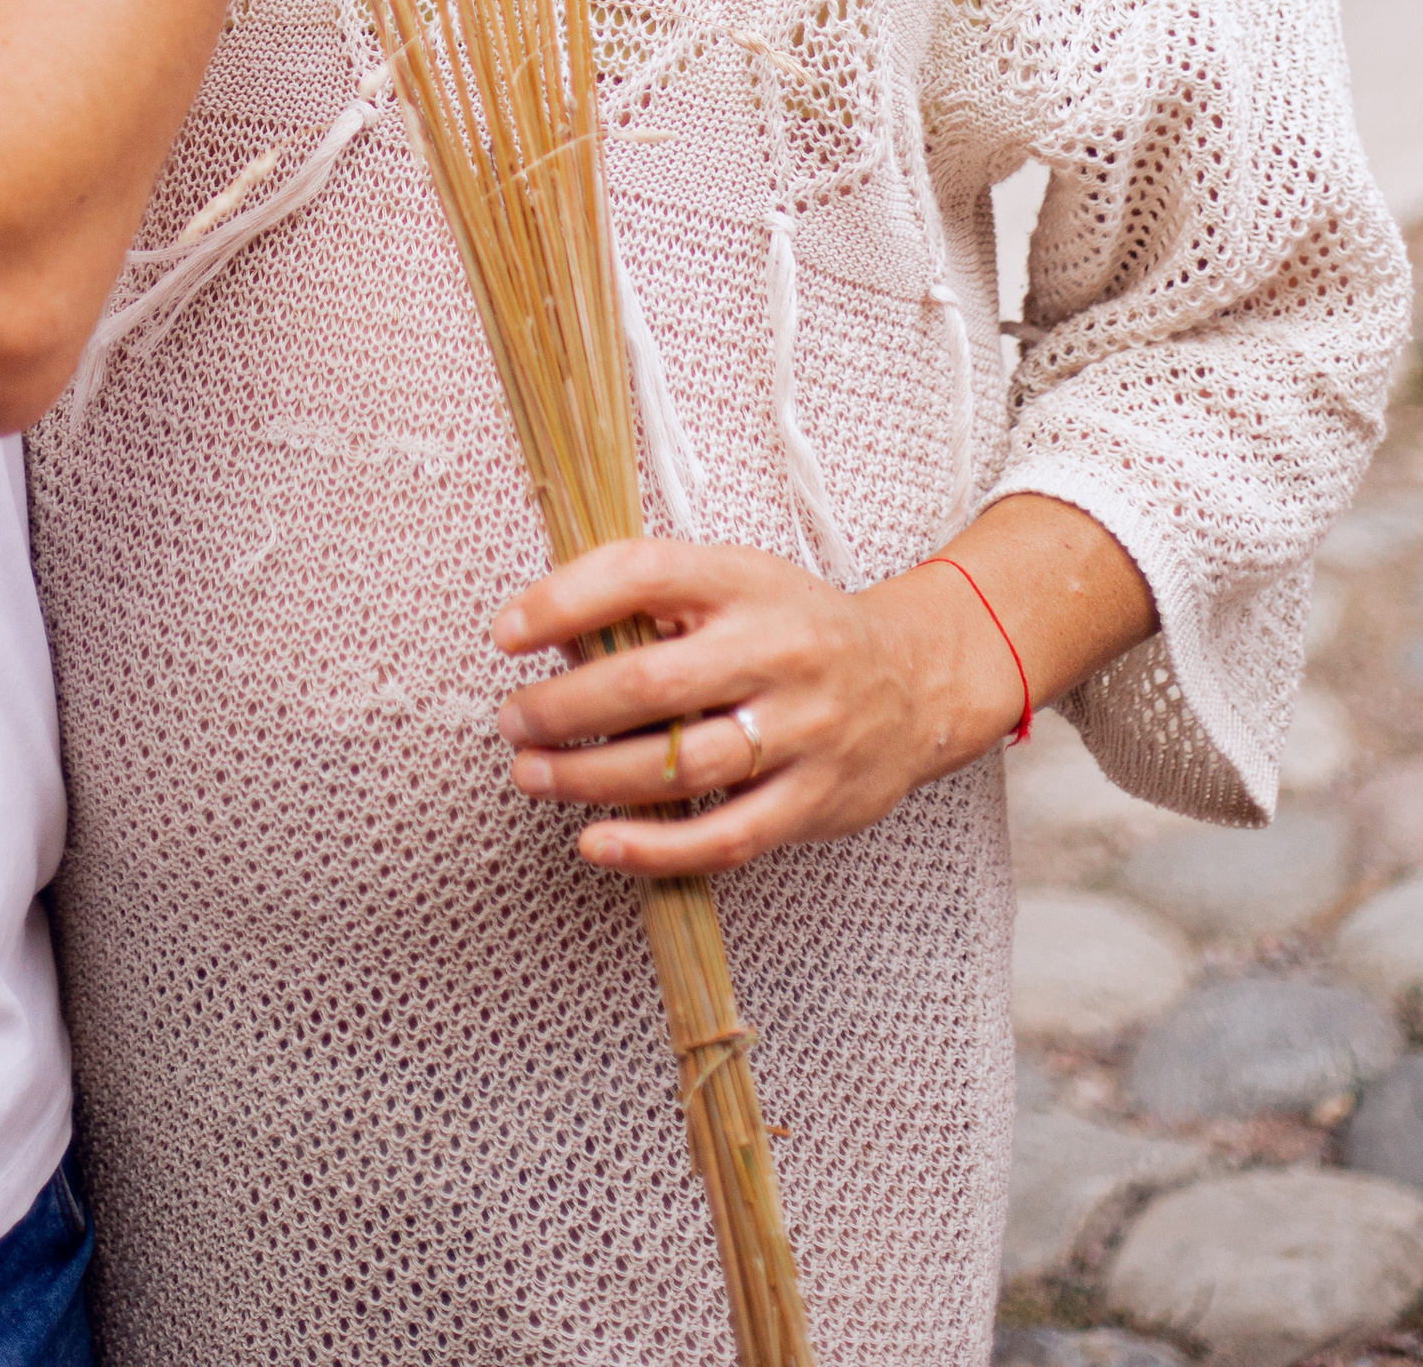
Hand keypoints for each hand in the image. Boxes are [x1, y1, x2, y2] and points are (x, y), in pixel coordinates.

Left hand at [492, 494, 1151, 876]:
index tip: (507, 631)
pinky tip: (597, 841)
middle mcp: (778, 652)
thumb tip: (554, 639)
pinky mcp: (814, 801)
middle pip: (651, 684)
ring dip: (590, 777)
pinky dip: (652, 847)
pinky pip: (723, 837)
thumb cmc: (795, 627)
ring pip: (679, 766)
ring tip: (532, 772)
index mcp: (748, 581)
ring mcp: (802, 731)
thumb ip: (657, 602)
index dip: (565, 601)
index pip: (644, 575)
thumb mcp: (736, 582)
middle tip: (512, 718)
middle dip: (563, 706)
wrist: (915, 680)